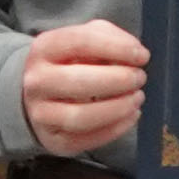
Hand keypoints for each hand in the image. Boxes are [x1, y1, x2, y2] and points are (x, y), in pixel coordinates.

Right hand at [14, 19, 145, 159]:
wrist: (40, 95)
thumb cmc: (71, 63)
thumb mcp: (85, 39)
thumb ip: (109, 38)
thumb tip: (135, 53)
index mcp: (44, 48)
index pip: (80, 42)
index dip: (116, 48)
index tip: (142, 55)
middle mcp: (36, 82)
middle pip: (80, 82)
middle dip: (118, 80)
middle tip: (139, 78)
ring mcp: (41, 114)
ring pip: (81, 116)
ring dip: (118, 107)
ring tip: (136, 98)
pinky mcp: (54, 141)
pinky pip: (87, 140)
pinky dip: (116, 128)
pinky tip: (131, 115)